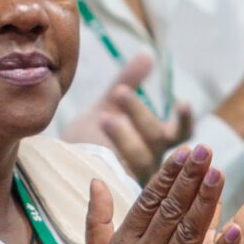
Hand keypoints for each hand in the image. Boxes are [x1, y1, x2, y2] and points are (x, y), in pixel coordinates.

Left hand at [60, 53, 191, 180]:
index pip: (181, 133)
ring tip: (104, 117)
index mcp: (156, 142)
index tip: (182, 102)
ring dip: (125, 136)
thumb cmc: (90, 135)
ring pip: (139, 159)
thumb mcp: (109, 105)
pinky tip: (94, 148)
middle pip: (157, 140)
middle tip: (120, 92)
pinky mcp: (112, 188)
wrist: (59, 164)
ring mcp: (132, 178)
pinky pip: (118, 177)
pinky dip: (110, 159)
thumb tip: (147, 55)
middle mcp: (151, 162)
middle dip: (140, 114)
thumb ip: (128, 82)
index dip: (185, 120)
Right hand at [78, 144, 240, 243]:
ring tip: (219, 174)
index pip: (148, 200)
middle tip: (206, 151)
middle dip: (189, 178)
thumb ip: (97, 218)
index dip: (167, 175)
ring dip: (205, 202)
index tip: (184, 152)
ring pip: (188, 232)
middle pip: (170, 209)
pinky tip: (237, 228)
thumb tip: (95, 181)